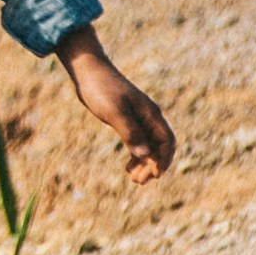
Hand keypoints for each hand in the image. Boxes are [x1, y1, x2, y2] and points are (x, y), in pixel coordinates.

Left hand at [62, 35, 177, 181]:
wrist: (88, 72)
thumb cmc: (102, 89)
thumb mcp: (115, 112)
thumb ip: (130, 132)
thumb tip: (145, 155)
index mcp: (150, 114)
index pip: (167, 141)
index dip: (164, 159)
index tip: (155, 175)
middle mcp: (148, 117)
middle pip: (159, 147)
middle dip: (152, 165)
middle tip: (138, 182)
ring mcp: (138, 119)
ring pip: (148, 146)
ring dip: (144, 163)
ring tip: (134, 179)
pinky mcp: (126, 120)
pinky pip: (138, 142)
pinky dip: (136, 155)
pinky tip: (128, 166)